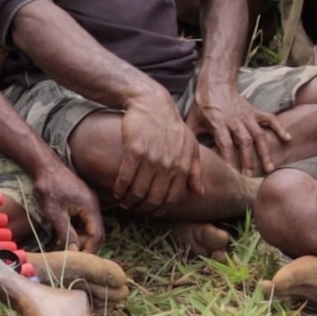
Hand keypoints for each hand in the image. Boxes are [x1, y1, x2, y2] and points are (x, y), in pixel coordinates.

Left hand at [34, 168, 103, 252]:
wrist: (45, 167)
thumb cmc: (49, 188)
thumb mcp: (55, 213)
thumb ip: (66, 233)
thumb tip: (73, 251)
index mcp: (91, 208)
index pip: (97, 235)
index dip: (89, 250)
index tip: (77, 260)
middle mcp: (94, 207)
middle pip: (95, 233)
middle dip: (83, 246)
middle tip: (68, 256)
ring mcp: (89, 205)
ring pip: (88, 228)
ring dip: (78, 239)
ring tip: (64, 248)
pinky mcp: (82, 204)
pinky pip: (83, 222)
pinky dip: (75, 231)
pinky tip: (63, 237)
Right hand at [115, 98, 202, 215]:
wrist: (152, 104)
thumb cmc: (172, 126)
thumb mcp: (190, 146)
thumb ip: (195, 170)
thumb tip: (199, 192)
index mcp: (183, 165)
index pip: (172, 197)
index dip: (160, 208)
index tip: (151, 211)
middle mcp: (168, 164)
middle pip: (153, 197)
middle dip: (142, 207)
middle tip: (135, 208)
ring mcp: (151, 157)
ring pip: (138, 190)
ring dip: (129, 200)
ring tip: (125, 201)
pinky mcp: (134, 151)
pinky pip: (125, 177)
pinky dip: (120, 188)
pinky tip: (117, 191)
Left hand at [186, 85, 289, 175]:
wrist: (215, 84)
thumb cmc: (202, 106)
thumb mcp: (192, 121)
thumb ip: (191, 139)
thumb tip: (185, 158)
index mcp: (218, 124)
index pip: (225, 144)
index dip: (229, 159)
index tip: (231, 173)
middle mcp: (234, 121)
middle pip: (244, 142)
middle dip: (247, 160)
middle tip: (249, 176)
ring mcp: (246, 116)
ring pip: (259, 134)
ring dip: (264, 151)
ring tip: (269, 168)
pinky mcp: (254, 111)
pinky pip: (269, 119)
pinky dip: (279, 128)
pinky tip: (287, 139)